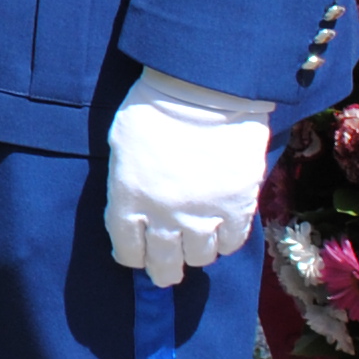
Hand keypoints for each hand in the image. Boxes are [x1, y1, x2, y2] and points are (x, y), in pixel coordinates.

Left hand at [102, 70, 275, 283]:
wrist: (204, 87)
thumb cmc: (154, 105)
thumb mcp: (121, 142)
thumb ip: (125, 180)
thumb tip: (132, 206)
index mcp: (128, 199)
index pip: (127, 249)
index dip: (132, 255)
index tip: (137, 253)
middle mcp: (163, 215)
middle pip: (163, 265)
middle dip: (163, 271)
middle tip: (167, 270)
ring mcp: (202, 214)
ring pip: (200, 257)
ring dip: (196, 253)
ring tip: (197, 242)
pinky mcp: (238, 206)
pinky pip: (232, 242)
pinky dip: (226, 241)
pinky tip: (222, 230)